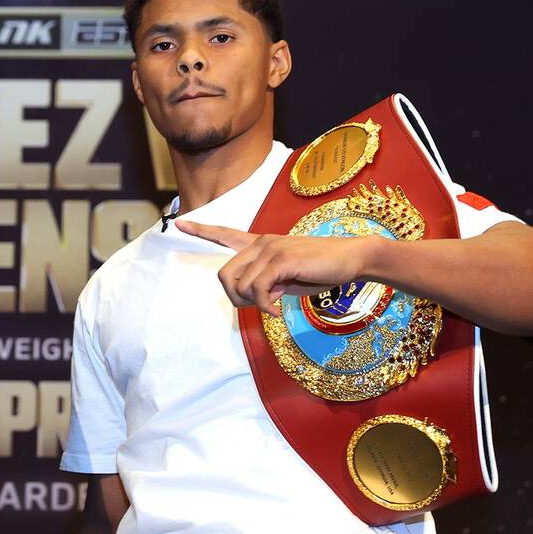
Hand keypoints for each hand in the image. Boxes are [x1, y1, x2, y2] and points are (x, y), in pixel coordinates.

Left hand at [174, 220, 373, 315]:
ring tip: (275, 305)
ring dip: (254, 304)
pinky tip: (278, 311)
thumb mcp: (288, 279)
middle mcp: (261, 242)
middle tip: (261, 306)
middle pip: (224, 275)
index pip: (225, 234)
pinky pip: (257, 290)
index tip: (180, 223)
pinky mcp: (281, 259)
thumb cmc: (322, 269)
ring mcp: (270, 248)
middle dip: (237, 298)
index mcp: (260, 244)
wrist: (352, 258)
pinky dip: (264, 307)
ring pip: (239, 285)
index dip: (201, 230)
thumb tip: (256, 297)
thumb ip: (267, 284)